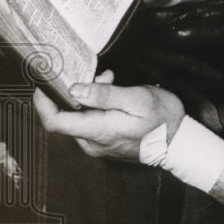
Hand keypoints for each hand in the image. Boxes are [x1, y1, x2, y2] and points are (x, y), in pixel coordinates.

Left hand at [33, 70, 185, 160]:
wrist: (181, 145)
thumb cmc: (164, 120)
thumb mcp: (137, 99)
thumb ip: (105, 95)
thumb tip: (75, 90)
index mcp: (98, 131)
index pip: (55, 122)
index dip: (43, 103)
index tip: (42, 85)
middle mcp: (93, 143)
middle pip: (68, 117)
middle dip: (77, 93)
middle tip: (103, 77)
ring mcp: (99, 147)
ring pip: (80, 119)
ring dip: (90, 99)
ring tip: (112, 84)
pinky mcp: (106, 145)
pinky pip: (91, 125)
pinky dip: (96, 108)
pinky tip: (114, 99)